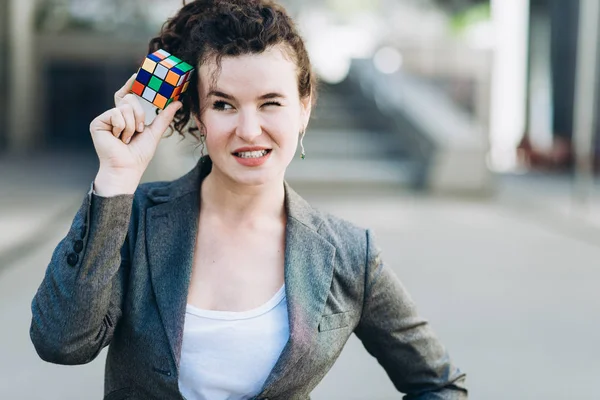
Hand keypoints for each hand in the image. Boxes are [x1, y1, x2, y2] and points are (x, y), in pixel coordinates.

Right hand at [90, 75, 181, 194]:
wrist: (127, 168)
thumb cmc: (139, 154)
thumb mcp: (155, 132)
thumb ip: (164, 116)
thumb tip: (177, 102)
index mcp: (126, 116)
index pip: (128, 95)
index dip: (131, 84)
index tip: (138, 75)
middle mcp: (114, 115)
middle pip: (130, 99)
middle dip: (139, 116)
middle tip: (138, 131)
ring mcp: (105, 118)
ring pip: (125, 107)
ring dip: (131, 125)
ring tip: (126, 139)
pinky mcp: (98, 122)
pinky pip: (116, 114)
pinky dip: (122, 127)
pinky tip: (117, 138)